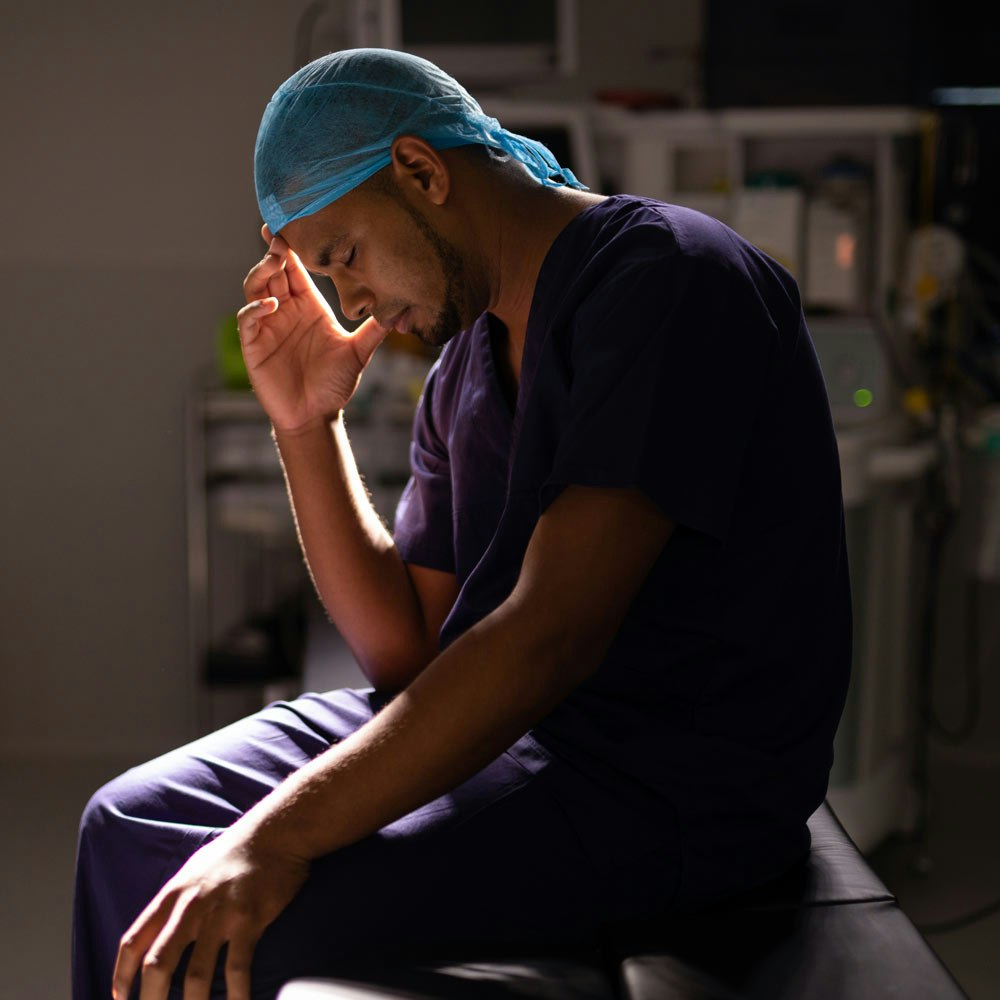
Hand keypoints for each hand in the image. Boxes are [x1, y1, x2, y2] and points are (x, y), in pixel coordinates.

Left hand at [112, 818, 308, 999]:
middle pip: (157, 965)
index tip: (119, 999)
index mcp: (172, 894)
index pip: (133, 942)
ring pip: (195, 975)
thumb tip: (159, 934)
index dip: (120, 977)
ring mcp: (220, 915)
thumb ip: (175, 902)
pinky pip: (237, 969)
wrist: (275, 833)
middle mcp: (191, 907)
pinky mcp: (249, 920)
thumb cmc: (234, 852)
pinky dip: (236, 995)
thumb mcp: (194, 870)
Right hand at [237, 225, 389, 433]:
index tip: (296, 223)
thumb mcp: (359, 352)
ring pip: (256, 286)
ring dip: (263, 271)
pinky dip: (255, 308)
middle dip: (275, 250)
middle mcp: (286, 309)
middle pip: (273, 269)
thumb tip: (401, 309)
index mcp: (309, 304)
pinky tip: (272, 305)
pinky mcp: (254, 343)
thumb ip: (375, 329)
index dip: (294, 246)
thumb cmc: (335, 384)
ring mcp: (267, 324)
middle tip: (281, 234)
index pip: (297, 267)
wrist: (316, 414)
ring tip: (276, 261)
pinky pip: (248, 318)